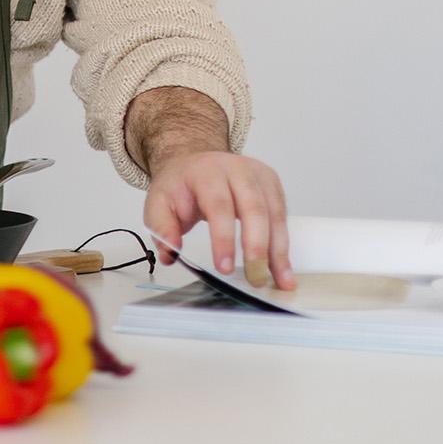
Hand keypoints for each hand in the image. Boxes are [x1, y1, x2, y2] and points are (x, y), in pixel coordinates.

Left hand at [144, 150, 295, 290]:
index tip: (225, 268)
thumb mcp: (159, 203)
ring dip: (278, 250)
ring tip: (280, 280)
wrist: (195, 163)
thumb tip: (171, 253)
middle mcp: (236, 169)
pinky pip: (282, 215)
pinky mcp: (271, 184)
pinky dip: (283, 243)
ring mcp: (257, 175)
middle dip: (257, 246)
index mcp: (206, 172)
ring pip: (274, 213)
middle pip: (254, 208)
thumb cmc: (180, 186)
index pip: (219, 206)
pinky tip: (283, 266)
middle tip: (256, 278)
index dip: (224, 238)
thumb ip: (162, 228)